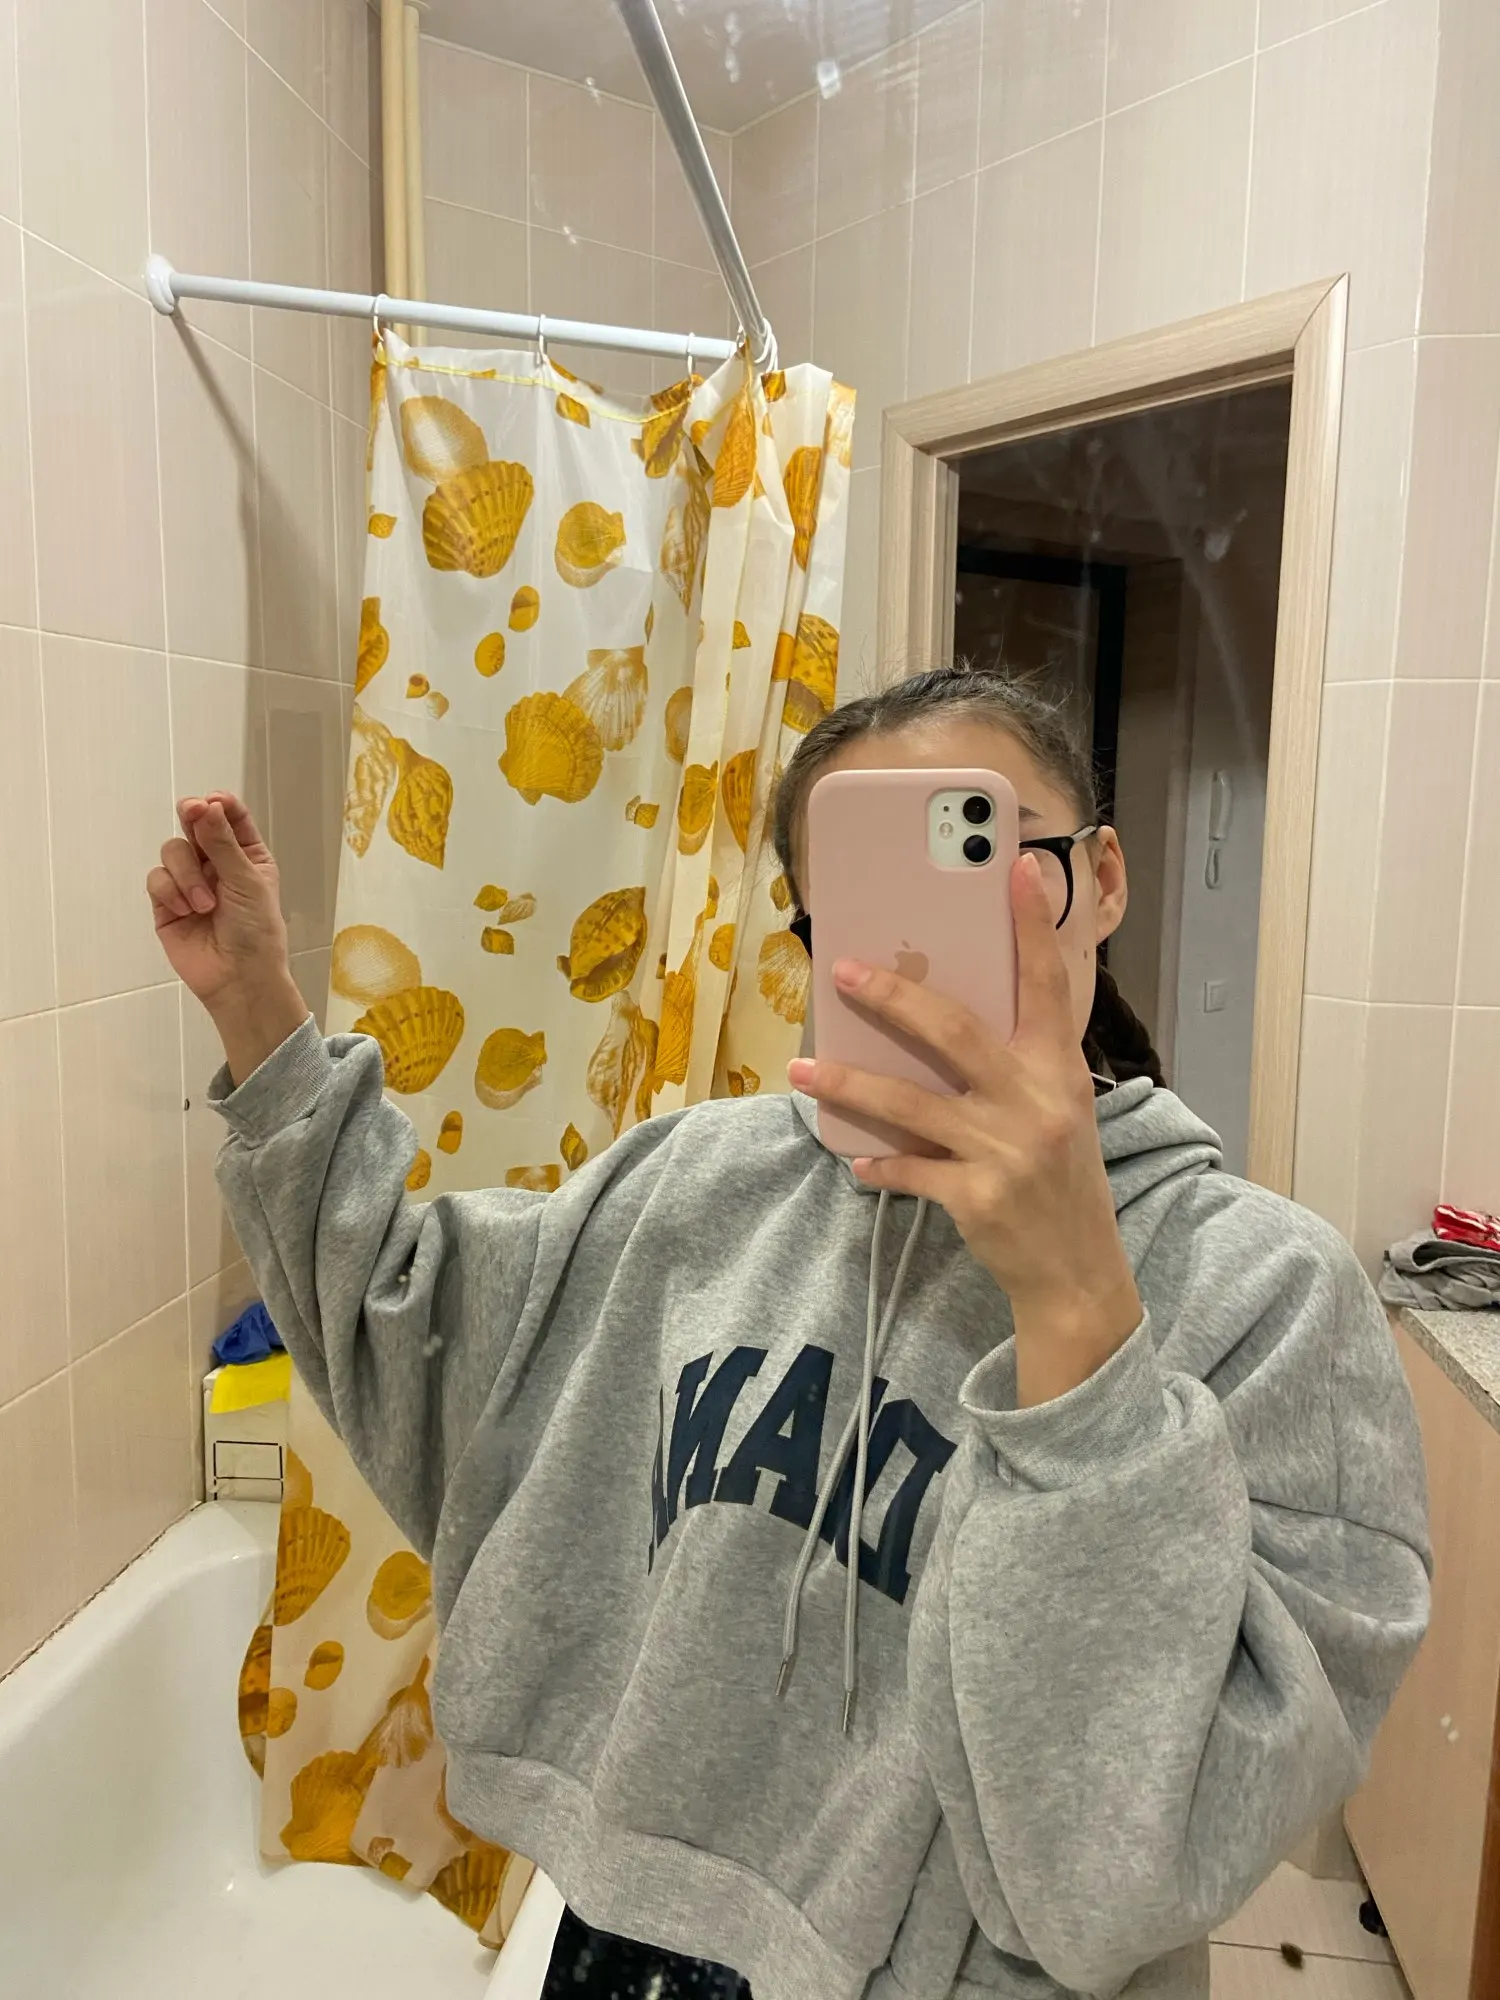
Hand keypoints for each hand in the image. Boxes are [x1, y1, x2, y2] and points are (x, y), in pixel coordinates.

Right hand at [147, 794, 305, 1083]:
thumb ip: (222, 843)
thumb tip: (205, 804)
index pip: (228, 817)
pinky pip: (157, 879)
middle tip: (192, 813)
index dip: (218, 805)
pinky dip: (171, 891)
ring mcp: (189, 882)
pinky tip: (188, 912)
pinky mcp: (167, 903)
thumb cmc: (256, 930)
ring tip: (205, 904)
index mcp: (246, 855)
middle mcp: (216, 864)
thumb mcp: (247, 881)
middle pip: (194, 825)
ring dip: (186, 873)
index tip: (213, 802)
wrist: (238, 978)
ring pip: (173, 850)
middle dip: (192, 818)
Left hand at [788, 855, 1142, 1406]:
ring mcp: (1006, 1152)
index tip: (1017, 868)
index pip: (1048, 985)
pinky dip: (878, 1163)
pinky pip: (909, 1170)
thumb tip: (935, 1017)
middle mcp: (1037, 1103)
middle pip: (955, 1034)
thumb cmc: (1060, 1181)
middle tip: (842, 971)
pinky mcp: (977, 1198)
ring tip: (805, 1069)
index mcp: (1060, 1071)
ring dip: (850, 1084)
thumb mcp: (1058, 1111)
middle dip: (894, 998)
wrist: (1078, 1275)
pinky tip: (854, 1158)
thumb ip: (1014, 1065)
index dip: (1032, 926)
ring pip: (911, 1104)